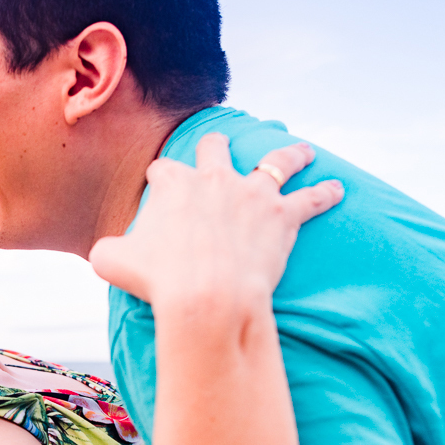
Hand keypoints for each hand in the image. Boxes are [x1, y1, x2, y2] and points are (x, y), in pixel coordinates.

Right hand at [90, 134, 342, 311]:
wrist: (207, 298)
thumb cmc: (158, 281)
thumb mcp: (112, 261)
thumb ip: (109, 249)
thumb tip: (105, 252)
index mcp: (174, 184)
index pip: (164, 169)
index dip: (162, 179)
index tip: (162, 185)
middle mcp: (214, 178)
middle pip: (215, 148)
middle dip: (216, 146)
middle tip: (219, 148)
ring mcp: (252, 194)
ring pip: (276, 161)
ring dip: (289, 153)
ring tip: (303, 150)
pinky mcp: (283, 216)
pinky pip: (311, 199)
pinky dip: (326, 193)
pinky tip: (339, 189)